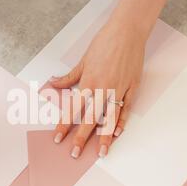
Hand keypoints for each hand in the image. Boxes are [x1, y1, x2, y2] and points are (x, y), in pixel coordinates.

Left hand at [50, 11, 144, 157]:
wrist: (127, 31)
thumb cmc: (104, 43)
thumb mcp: (83, 60)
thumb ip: (69, 77)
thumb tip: (53, 84)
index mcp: (88, 82)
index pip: (73, 109)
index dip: (64, 125)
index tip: (58, 138)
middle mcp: (103, 89)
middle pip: (90, 119)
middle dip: (82, 138)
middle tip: (75, 153)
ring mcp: (119, 89)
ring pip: (110, 118)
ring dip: (105, 137)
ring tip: (102, 153)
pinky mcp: (132, 87)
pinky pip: (126, 109)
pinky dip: (123, 122)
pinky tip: (118, 133)